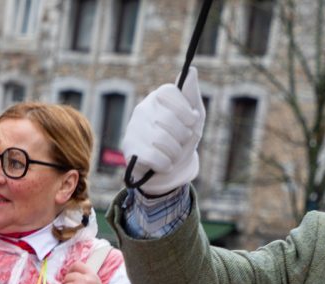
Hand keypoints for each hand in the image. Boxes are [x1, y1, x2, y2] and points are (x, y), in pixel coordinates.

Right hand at [121, 68, 204, 194]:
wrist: (170, 172)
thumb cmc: (183, 141)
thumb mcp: (195, 119)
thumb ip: (192, 96)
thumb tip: (192, 70)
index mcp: (158, 97)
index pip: (170, 93)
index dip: (186, 112)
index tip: (190, 122)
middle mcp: (143, 108)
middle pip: (170, 120)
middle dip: (183, 137)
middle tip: (180, 142)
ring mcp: (134, 128)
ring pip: (164, 141)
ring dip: (175, 153)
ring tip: (171, 154)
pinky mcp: (129, 148)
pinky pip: (155, 157)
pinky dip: (165, 165)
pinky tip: (162, 163)